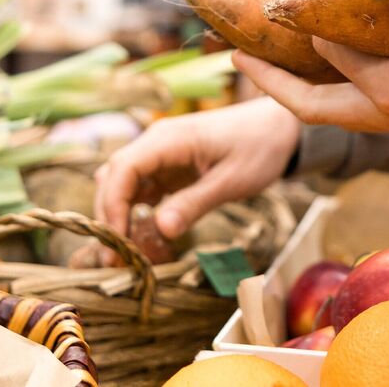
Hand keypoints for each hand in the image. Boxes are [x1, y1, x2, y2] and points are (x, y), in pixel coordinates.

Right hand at [94, 97, 300, 240]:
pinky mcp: (168, 167)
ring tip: (123, 255)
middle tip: (113, 260)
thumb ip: (195, 203)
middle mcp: (156, 142)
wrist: (279, 128)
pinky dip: (135, 213)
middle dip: (109, 218)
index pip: (122, 168)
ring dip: (118, 217)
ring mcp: (160, 154)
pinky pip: (141, 190)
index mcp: (169, 139)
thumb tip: (161, 230)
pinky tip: (140, 239)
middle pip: (114, 177)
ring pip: (122, 185)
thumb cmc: (259, 147)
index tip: (118, 240)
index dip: (113, 205)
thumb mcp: (231, 180)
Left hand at [234, 0, 388, 132]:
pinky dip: (330, 88)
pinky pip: (354, 106)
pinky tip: (330, 64)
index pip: (326, 58)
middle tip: (235, 59)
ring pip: (332, 111)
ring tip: (273, 64)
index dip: (298, 29)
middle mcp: (387, 113)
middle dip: (270, 83)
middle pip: (310, 108)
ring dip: (298, 90)